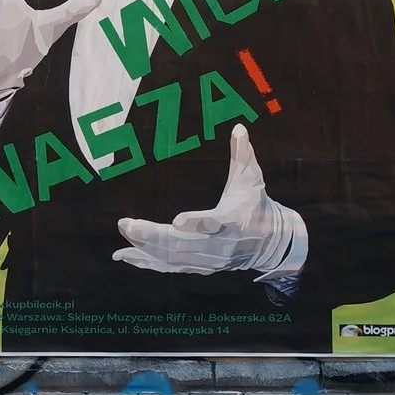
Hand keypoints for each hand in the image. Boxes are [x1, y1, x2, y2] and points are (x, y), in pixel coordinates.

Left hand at [113, 124, 307, 276]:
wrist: (271, 244)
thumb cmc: (256, 205)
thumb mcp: (252, 180)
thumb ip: (243, 155)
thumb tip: (238, 128)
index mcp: (233, 221)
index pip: (214, 224)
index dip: (196, 224)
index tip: (176, 221)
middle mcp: (221, 245)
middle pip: (183, 245)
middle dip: (152, 236)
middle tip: (126, 224)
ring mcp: (209, 259)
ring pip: (173, 258)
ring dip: (145, 248)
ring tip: (124, 231)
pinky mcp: (201, 267)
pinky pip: (170, 267)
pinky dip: (147, 262)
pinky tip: (125, 255)